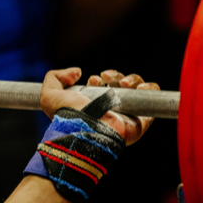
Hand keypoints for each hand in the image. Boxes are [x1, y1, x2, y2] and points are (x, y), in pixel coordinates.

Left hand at [40, 67, 158, 145]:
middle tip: (105, 78)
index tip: (92, 80)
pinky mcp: (142, 118)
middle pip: (121, 83)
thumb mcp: (49, 95)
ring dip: (131, 78)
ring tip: (122, 84)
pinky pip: (153, 96)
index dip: (99, 78)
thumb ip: (54, 77)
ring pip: (137, 86)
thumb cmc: (68, 117)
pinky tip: (137, 87)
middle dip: (114, 75)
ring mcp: (128, 113)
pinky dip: (148, 87)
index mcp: (94, 105)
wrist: (85, 130)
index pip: (103, 86)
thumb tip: (77, 72)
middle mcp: (111, 108)